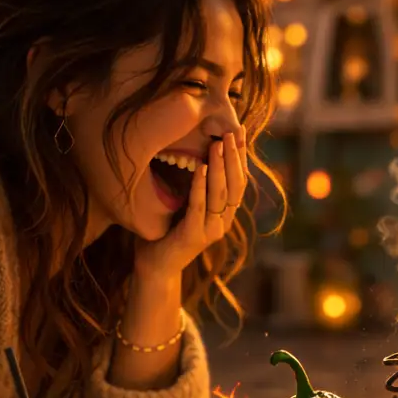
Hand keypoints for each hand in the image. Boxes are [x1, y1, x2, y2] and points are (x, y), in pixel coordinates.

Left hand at [134, 128, 246, 278]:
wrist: (155, 265)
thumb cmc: (166, 231)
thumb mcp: (184, 203)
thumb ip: (196, 185)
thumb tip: (197, 150)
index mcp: (224, 215)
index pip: (239, 182)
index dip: (241, 158)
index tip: (241, 132)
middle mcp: (223, 223)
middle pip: (236, 186)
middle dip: (234, 158)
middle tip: (232, 133)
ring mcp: (211, 231)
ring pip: (221, 195)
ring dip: (221, 167)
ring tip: (218, 145)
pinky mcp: (194, 236)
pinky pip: (200, 206)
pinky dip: (201, 186)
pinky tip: (202, 167)